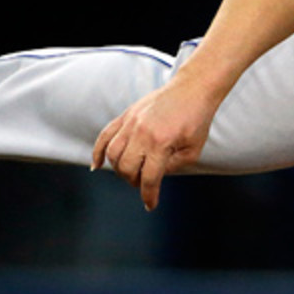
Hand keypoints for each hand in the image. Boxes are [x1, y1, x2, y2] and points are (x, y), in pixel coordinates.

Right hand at [91, 80, 219, 210]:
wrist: (192, 89)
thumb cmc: (196, 119)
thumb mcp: (193, 150)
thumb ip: (172, 167)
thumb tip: (154, 177)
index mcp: (161, 142)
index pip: (149, 178)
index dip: (149, 195)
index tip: (150, 205)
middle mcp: (142, 132)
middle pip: (127, 168)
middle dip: (134, 182)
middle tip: (143, 184)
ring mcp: (131, 122)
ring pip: (112, 154)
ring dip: (119, 170)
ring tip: (130, 173)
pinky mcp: (126, 115)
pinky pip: (105, 135)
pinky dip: (98, 151)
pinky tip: (96, 165)